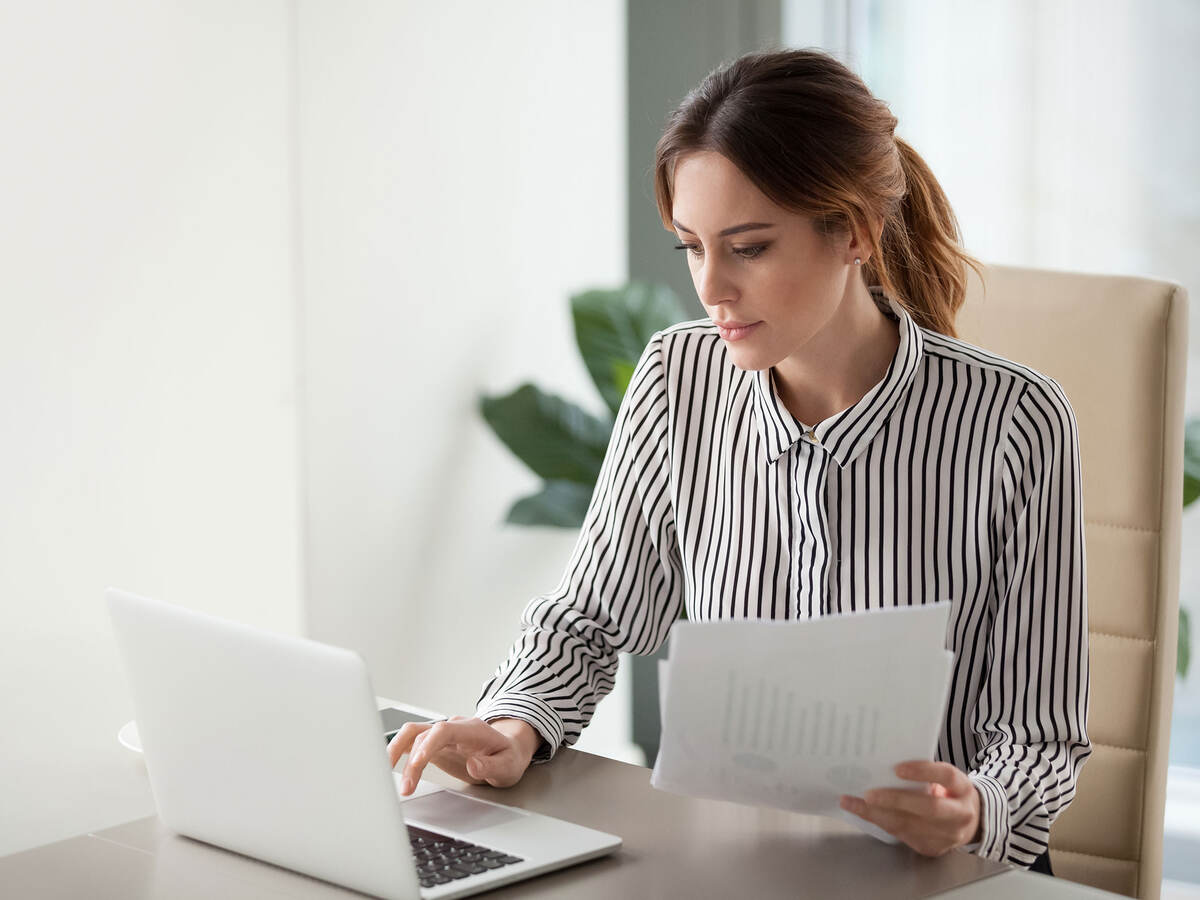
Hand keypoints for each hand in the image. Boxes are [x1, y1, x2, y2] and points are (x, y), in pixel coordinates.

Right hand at [387, 716, 540, 794]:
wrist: (507, 749)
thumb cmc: (507, 757)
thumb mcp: (508, 766)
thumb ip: (492, 766)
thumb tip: (473, 764)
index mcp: (472, 729)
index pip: (444, 730)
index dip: (428, 745)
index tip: (418, 763)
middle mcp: (453, 727)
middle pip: (423, 734)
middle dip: (410, 761)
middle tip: (406, 787)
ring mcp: (442, 734)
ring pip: (411, 734)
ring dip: (397, 753)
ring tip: (388, 778)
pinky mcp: (433, 743)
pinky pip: (410, 741)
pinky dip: (397, 752)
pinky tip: (386, 766)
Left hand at [838, 760, 981, 856]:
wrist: (971, 823)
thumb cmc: (949, 792)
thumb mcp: (946, 779)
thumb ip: (925, 771)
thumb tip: (885, 760)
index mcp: (963, 789)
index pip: (947, 776)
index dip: (923, 771)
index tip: (898, 768)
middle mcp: (960, 814)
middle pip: (928, 808)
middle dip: (895, 800)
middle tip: (868, 793)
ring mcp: (948, 836)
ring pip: (910, 826)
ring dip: (876, 814)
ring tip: (851, 802)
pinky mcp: (932, 848)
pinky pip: (902, 835)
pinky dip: (879, 822)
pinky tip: (862, 813)